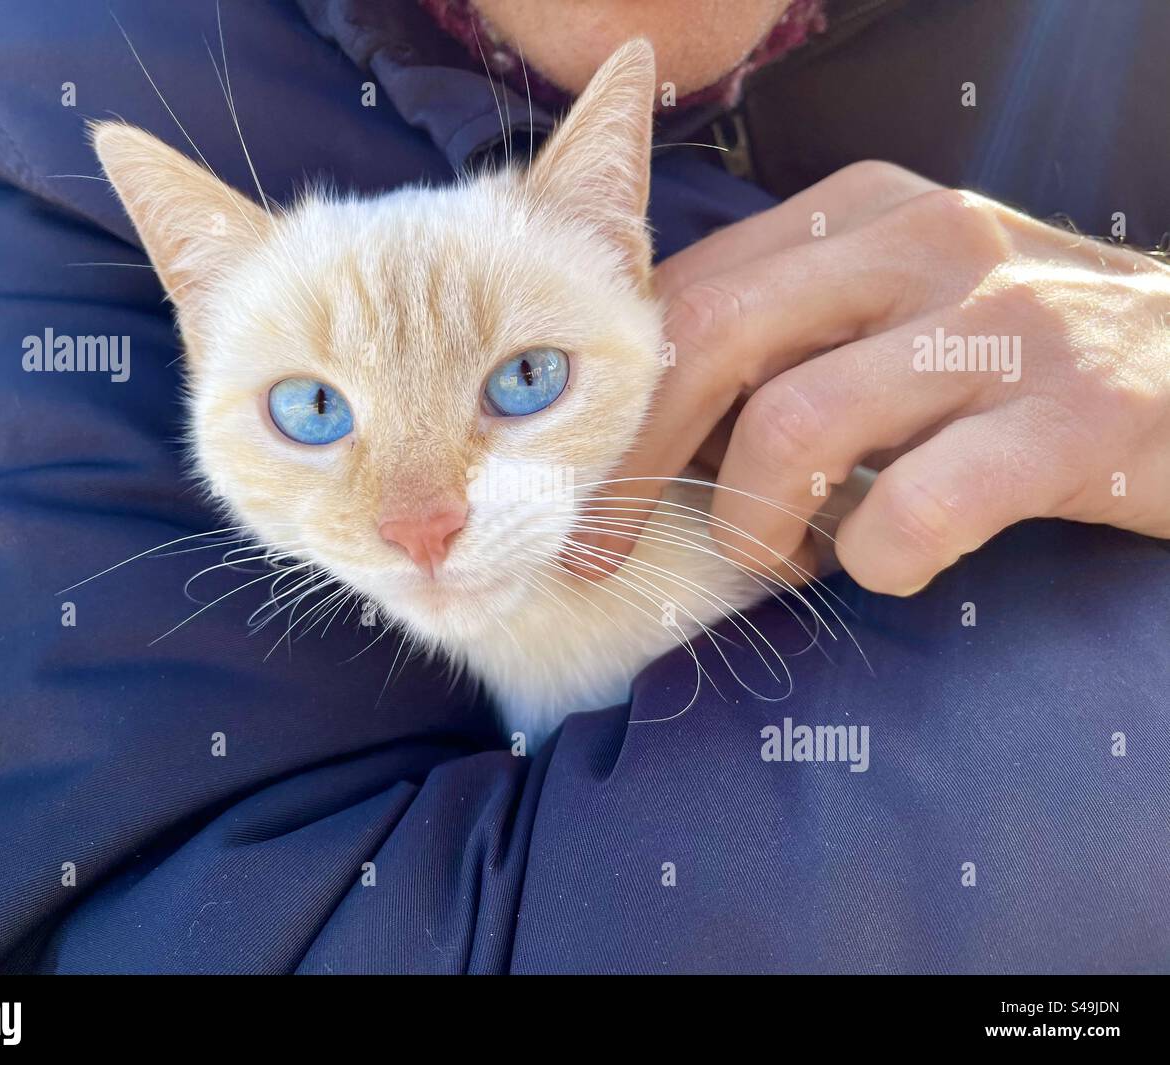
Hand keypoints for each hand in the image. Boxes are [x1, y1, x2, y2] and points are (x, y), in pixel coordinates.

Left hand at [568, 161, 1169, 594]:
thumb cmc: (1014, 357)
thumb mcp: (894, 309)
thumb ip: (785, 338)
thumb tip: (646, 427)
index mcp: (862, 210)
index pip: (688, 295)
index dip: (614, 404)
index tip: (582, 489)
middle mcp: (923, 244)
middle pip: (711, 343)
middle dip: (637, 464)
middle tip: (606, 551)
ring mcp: (1001, 325)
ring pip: (793, 426)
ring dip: (756, 523)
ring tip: (786, 557)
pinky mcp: (1074, 418)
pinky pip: (917, 506)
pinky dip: (877, 561)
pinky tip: (893, 567)